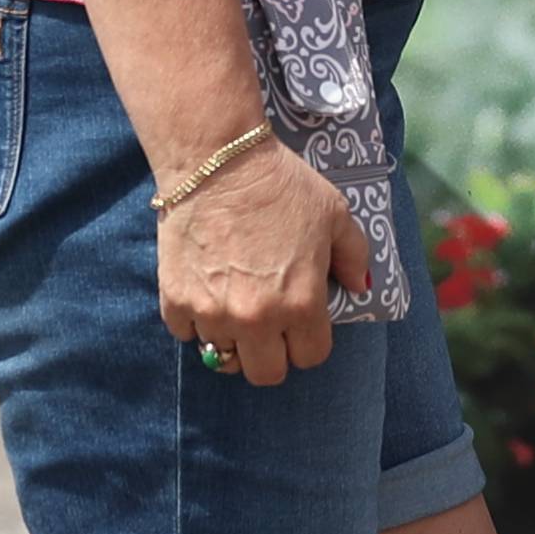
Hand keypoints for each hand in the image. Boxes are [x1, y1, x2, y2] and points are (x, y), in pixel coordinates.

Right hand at [156, 138, 360, 384]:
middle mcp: (257, 320)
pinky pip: (185, 333)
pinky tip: (205, 293)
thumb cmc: (281, 184)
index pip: (311, 356)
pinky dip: (194, 321)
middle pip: (266, 374)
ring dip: (232, 339)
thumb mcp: (334, 214)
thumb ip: (353, 257)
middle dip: (273, 353)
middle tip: (269, 326)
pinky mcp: (176, 299)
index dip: (310, 339)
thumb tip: (358, 288)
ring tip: (234, 309)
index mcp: (301, 305)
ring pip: (224, 358)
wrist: (217, 159)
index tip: (303, 321)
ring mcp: (212, 313)